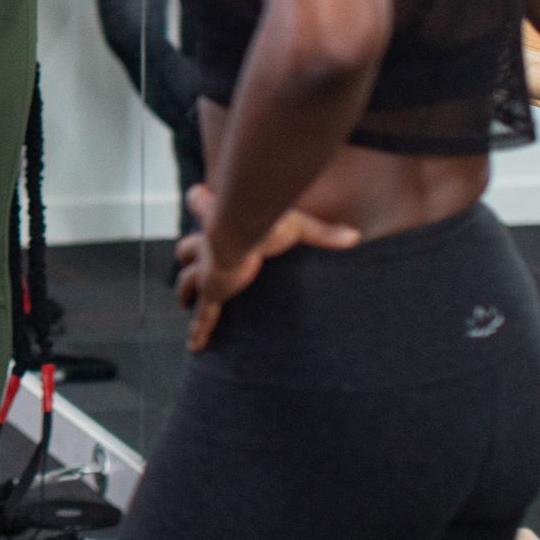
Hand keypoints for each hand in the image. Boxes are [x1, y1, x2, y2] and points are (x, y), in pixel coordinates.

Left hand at [173, 183, 360, 351]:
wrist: (242, 232)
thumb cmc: (265, 222)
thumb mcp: (298, 225)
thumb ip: (324, 234)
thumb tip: (355, 237)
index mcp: (223, 222)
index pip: (203, 204)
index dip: (201, 200)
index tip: (198, 194)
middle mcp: (208, 246)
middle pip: (186, 248)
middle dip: (187, 253)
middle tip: (191, 260)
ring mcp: (207, 271)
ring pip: (185, 280)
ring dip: (185, 290)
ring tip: (186, 301)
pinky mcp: (211, 291)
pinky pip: (203, 314)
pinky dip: (199, 331)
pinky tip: (195, 346)